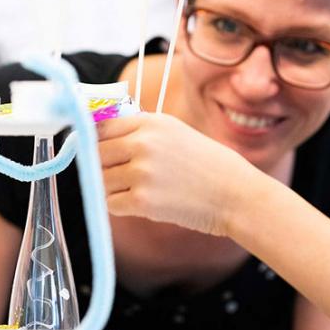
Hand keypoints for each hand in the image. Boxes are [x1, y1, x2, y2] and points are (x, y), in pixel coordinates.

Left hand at [96, 113, 267, 236]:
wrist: (237, 195)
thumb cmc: (208, 165)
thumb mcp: (176, 132)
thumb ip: (139, 131)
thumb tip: (98, 133)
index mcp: (150, 123)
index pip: (100, 127)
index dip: (93, 140)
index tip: (93, 150)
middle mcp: (143, 143)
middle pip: (95, 154)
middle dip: (103, 166)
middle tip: (122, 175)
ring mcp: (141, 172)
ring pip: (100, 180)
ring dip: (113, 188)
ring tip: (141, 189)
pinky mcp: (142, 200)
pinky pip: (111, 203)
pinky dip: (122, 206)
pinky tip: (144, 203)